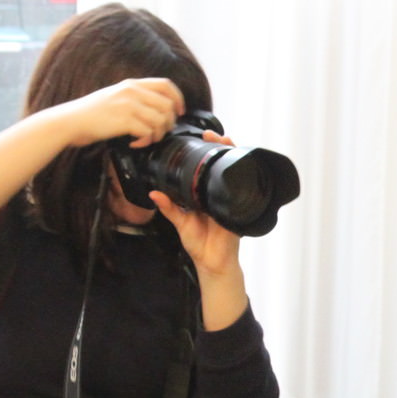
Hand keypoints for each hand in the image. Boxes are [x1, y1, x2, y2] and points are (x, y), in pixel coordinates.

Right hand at [32, 77, 185, 148]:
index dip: (178, 99)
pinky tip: (135, 143)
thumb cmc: (91, 113)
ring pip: (161, 120)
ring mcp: (128, 105)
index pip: (166, 85)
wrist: (70, 121)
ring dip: (158, 134)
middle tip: (159, 133)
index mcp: (132, 84)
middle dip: (169, 123)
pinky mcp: (124, 120)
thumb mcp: (115, 96)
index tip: (179, 112)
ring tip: (146, 140)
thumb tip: (158, 109)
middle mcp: (132, 91)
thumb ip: (135, 98)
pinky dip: (146, 141)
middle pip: (168, 105)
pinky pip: (148, 132)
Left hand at [150, 132, 241, 277]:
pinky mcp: (240, 208)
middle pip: (222, 165)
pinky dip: (242, 176)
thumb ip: (169, 208)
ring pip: (234, 172)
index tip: (198, 139)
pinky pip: (242, 189)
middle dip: (221, 146)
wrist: (213, 262)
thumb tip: (154, 193)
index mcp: (203, 195)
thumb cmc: (199, 244)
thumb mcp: (180, 223)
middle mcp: (217, 193)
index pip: (205, 168)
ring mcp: (230, 199)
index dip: (204, 153)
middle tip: (214, 135)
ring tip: (226, 141)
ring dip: (233, 155)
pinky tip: (239, 164)